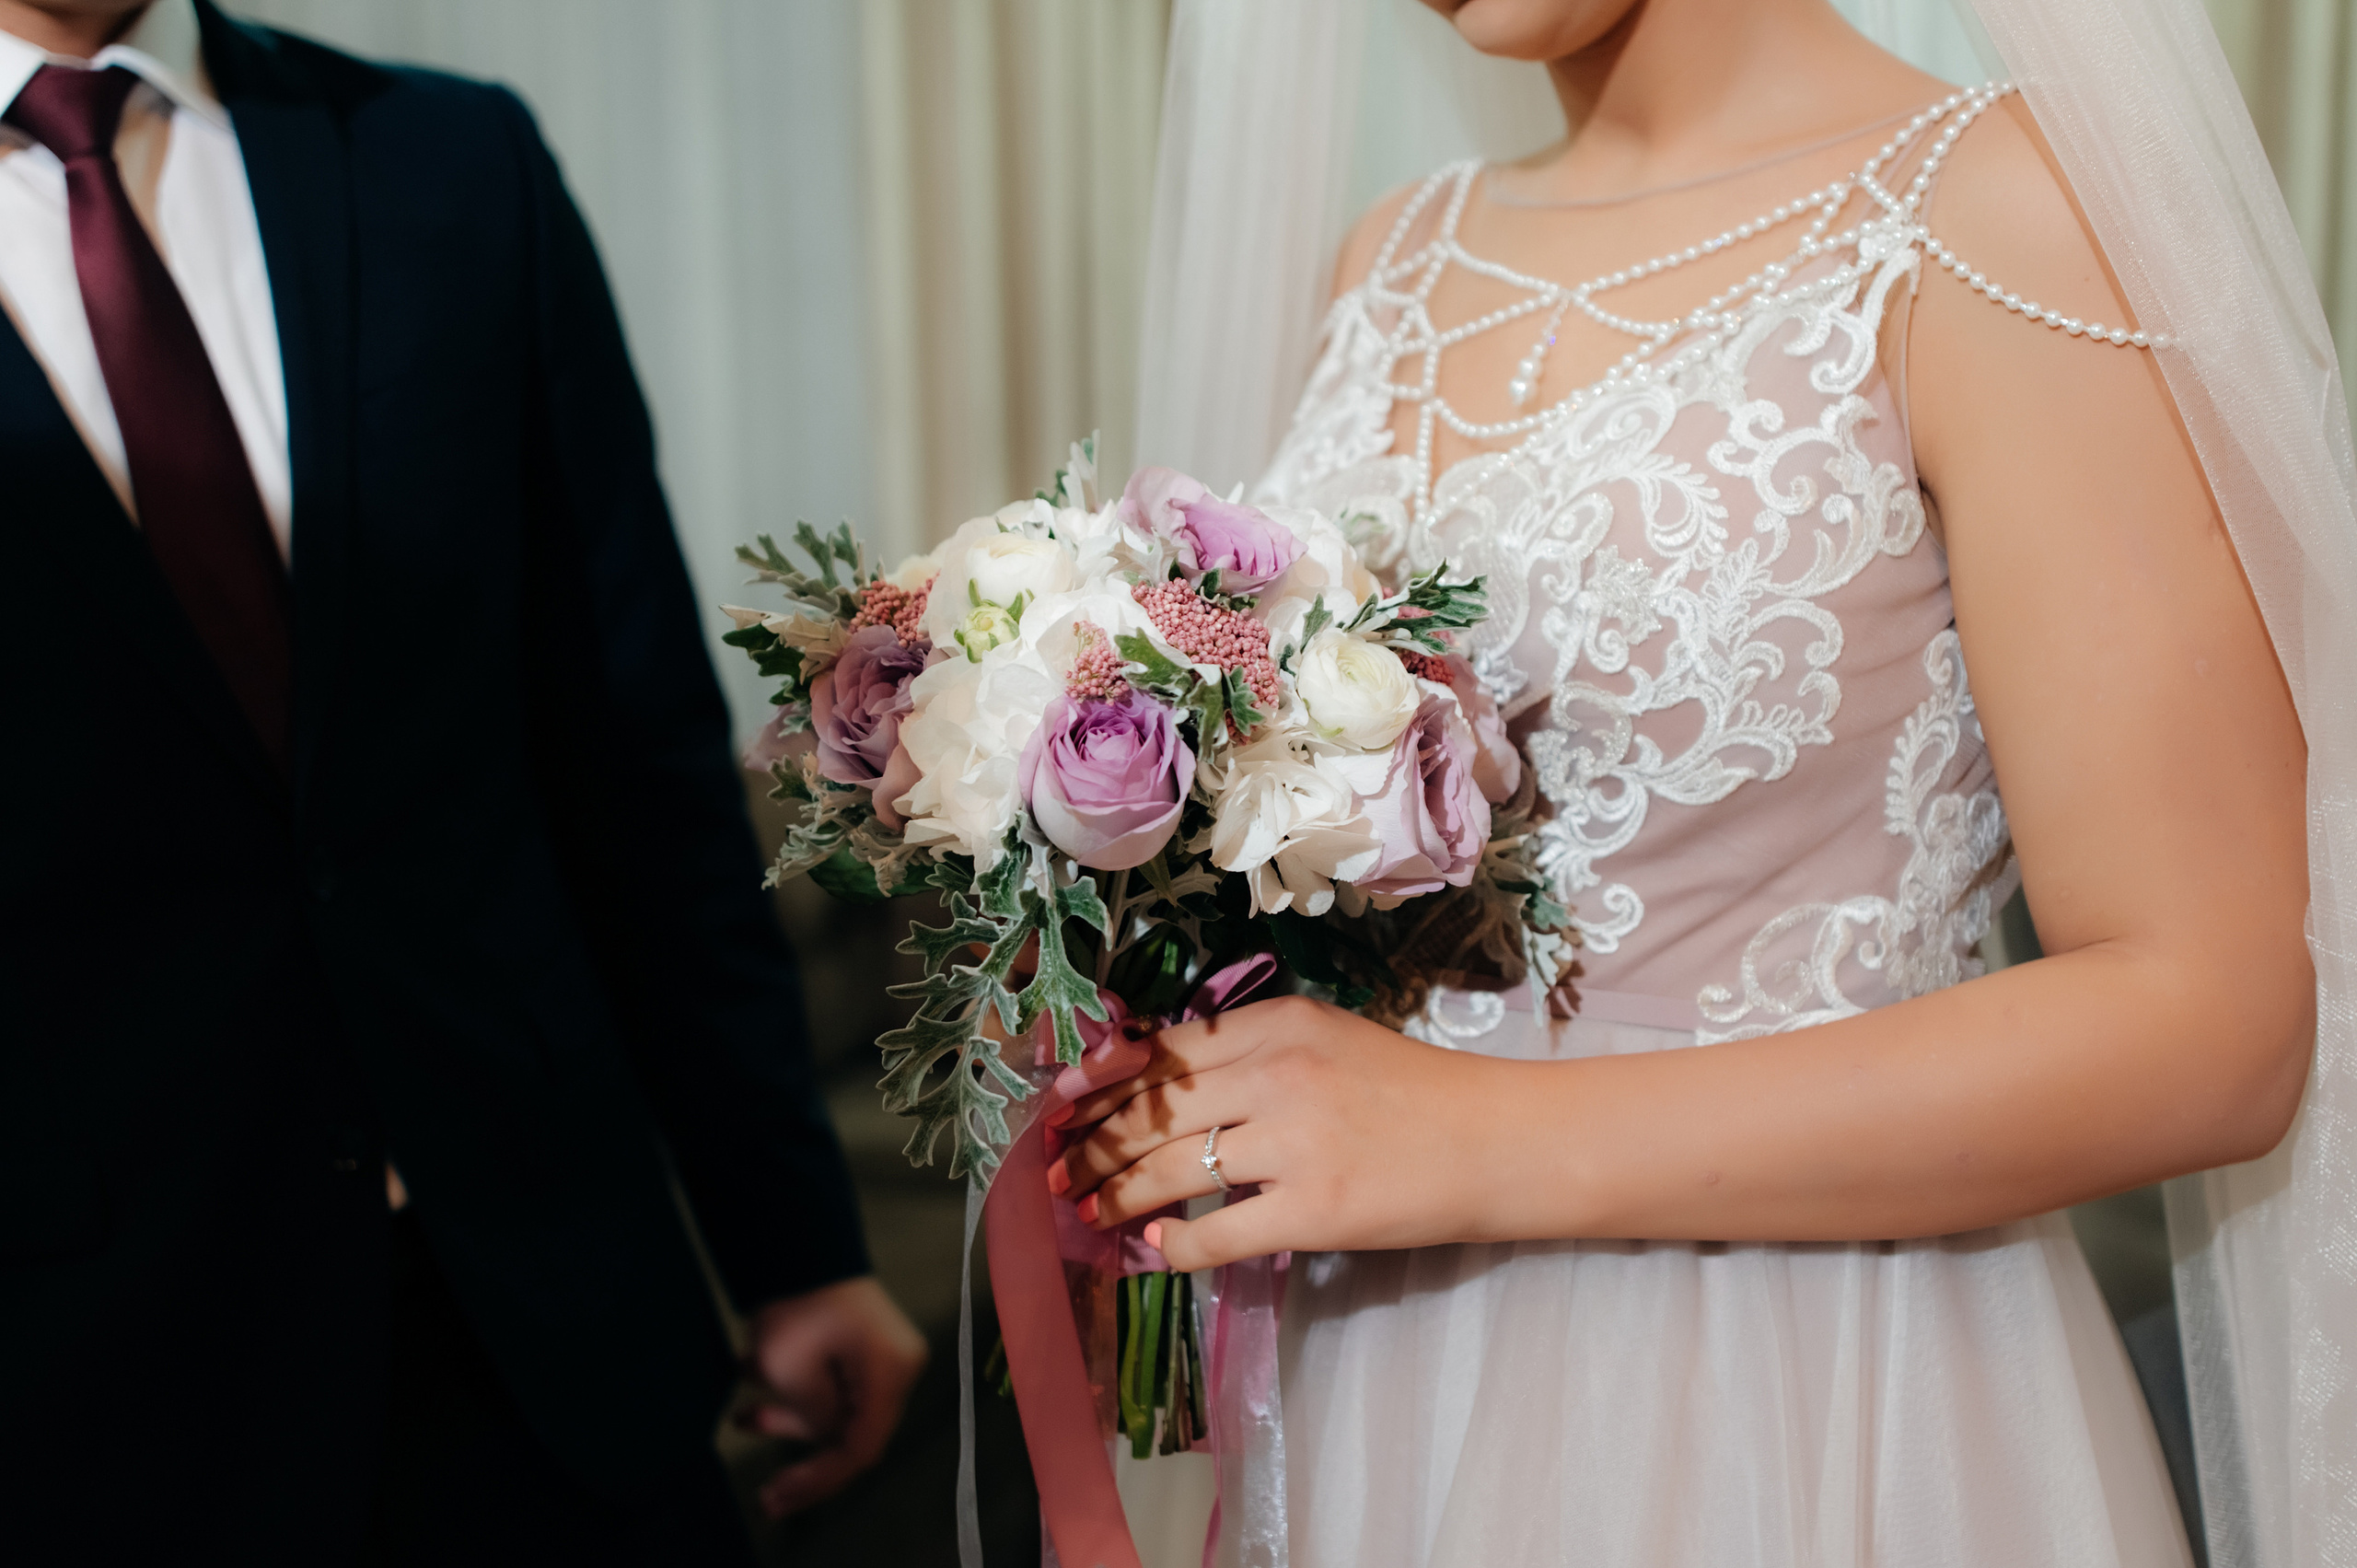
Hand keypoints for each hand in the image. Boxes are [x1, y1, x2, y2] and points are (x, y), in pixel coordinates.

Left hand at [737, 1275, 927, 1516]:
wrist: (796, 1238)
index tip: (776, 1498)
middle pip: (851, 1432)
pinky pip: (829, 1382)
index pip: (861, 1448)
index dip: (819, 1480)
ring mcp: (878, 1354)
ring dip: (788, 1416)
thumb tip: (821, 1431)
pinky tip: (748, 1381)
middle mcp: (895, 1367)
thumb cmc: (796, 1304)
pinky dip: (792, 1390)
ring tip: (741, 1417)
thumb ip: (813, 1418)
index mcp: (889, 1375)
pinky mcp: (858, 1343)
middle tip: (763, 1488)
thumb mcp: (792, 1373)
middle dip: (800, 1452)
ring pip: (835, 1408)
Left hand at [1054, 994, 1501, 1270]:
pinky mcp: (1315, 1210)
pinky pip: (1216, 1232)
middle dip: (1091, 1144)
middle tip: (1056, 1172)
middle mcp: (1280, 1072)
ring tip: (1087, 1212)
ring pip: (1171, 1169)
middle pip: (1154, 1110)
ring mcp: (1296, 1143)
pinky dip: (1176, 1246)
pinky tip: (1156, 1252)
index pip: (1165, 1051)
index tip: (1061, 1107)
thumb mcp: (1330, 1041)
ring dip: (1116, 1195)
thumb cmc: (1415, 1093)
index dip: (1101, 1083)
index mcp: (1281, 1023)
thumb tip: (1161, 1085)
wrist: (1498, 1141)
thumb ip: (1253, 1053)